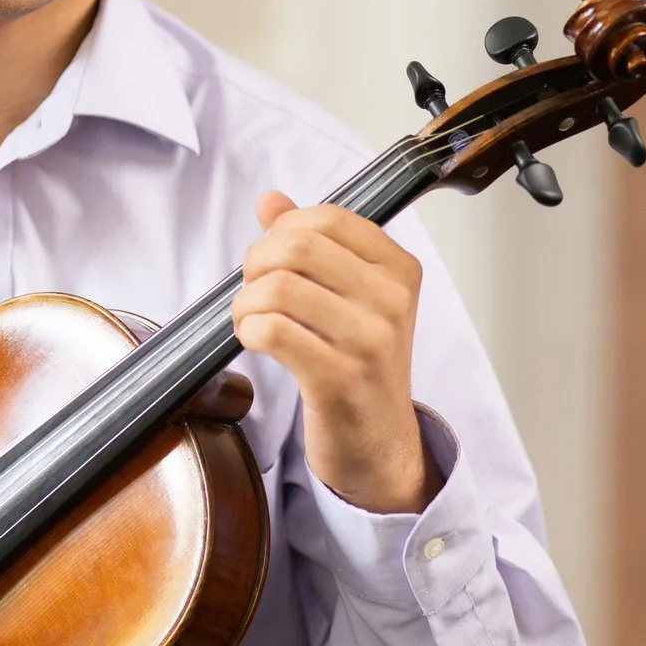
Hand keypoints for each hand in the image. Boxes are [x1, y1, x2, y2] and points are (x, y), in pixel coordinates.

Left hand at [231, 190, 440, 514]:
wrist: (380, 445)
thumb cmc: (361, 366)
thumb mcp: (350, 298)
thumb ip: (314, 243)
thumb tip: (271, 200)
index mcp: (399, 269)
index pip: (329, 217)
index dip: (284, 229)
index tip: (273, 256)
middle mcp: (392, 300)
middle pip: (298, 245)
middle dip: (257, 261)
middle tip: (253, 288)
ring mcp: (369, 341)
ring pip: (278, 287)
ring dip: (246, 301)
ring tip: (250, 318)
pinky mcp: (339, 379)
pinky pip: (272, 331)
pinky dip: (248, 330)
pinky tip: (255, 340)